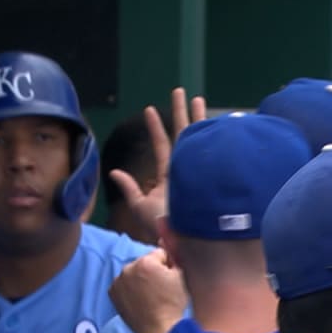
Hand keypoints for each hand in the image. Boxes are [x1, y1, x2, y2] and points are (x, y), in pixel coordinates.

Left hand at [109, 87, 206, 239]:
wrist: (185, 241)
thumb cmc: (162, 228)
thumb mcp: (140, 207)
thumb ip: (129, 188)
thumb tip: (114, 171)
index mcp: (170, 176)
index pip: (162, 146)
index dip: (155, 128)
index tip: (149, 109)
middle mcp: (186, 170)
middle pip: (183, 135)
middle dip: (182, 113)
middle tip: (181, 91)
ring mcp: (199, 171)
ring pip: (198, 139)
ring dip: (198, 118)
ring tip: (198, 98)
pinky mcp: (210, 176)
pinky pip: (213, 152)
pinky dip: (215, 136)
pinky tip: (217, 120)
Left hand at [109, 248, 187, 332]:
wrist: (158, 330)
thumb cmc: (172, 304)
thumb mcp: (181, 277)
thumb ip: (176, 256)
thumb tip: (166, 240)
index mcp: (145, 262)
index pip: (159, 254)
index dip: (168, 265)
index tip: (170, 278)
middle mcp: (127, 269)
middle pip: (144, 263)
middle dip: (152, 271)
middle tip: (161, 289)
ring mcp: (118, 282)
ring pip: (133, 273)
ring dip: (140, 279)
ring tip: (151, 297)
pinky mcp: (112, 293)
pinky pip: (124, 285)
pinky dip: (130, 289)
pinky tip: (140, 300)